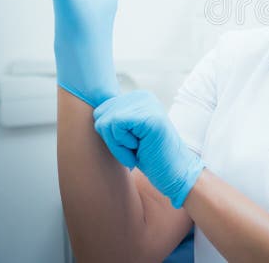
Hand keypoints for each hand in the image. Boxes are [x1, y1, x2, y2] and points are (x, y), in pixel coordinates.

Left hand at [93, 90, 204, 208]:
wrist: (175, 173)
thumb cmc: (151, 157)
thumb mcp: (128, 134)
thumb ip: (114, 120)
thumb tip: (92, 114)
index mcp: (138, 98)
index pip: (101, 110)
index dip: (109, 135)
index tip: (131, 144)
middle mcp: (143, 96)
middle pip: (100, 114)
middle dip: (112, 139)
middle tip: (134, 148)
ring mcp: (148, 104)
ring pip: (106, 121)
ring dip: (118, 145)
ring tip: (138, 149)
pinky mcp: (149, 117)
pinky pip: (115, 126)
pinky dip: (122, 146)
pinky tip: (139, 149)